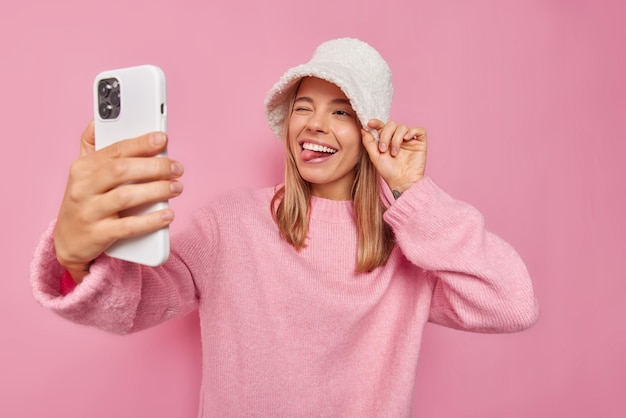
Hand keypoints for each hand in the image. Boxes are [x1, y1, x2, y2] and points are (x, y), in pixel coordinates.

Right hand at [53, 122, 183, 281]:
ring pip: (125, 197)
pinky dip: (150, 220)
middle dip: (154, 166)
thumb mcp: (82, 172)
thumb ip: (92, 145)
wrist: (68, 242)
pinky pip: (128, 226)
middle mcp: (83, 188)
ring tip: (177, 187)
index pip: (114, 150)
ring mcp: (89, 212)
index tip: (163, 138)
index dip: (140, 143)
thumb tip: (99, 119)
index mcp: (82, 168)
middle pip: (121, 170)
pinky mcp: (97, 235)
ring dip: (157, 190)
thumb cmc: (84, 201)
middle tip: (177, 167)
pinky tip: (168, 214)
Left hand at [361, 119, 426, 192]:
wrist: (402, 182)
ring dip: (396, 139)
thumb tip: (363, 129)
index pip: (382, 126)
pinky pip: (419, 130)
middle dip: (385, 135)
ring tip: (394, 153)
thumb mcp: (375, 157)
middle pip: (392, 124)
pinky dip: (412, 131)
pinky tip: (407, 139)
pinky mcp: (420, 143)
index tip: (369, 123)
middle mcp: (397, 138)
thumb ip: (369, 143)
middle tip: (383, 149)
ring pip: (403, 127)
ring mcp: (409, 140)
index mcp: (386, 140)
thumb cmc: (388, 172)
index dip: (376, 122)